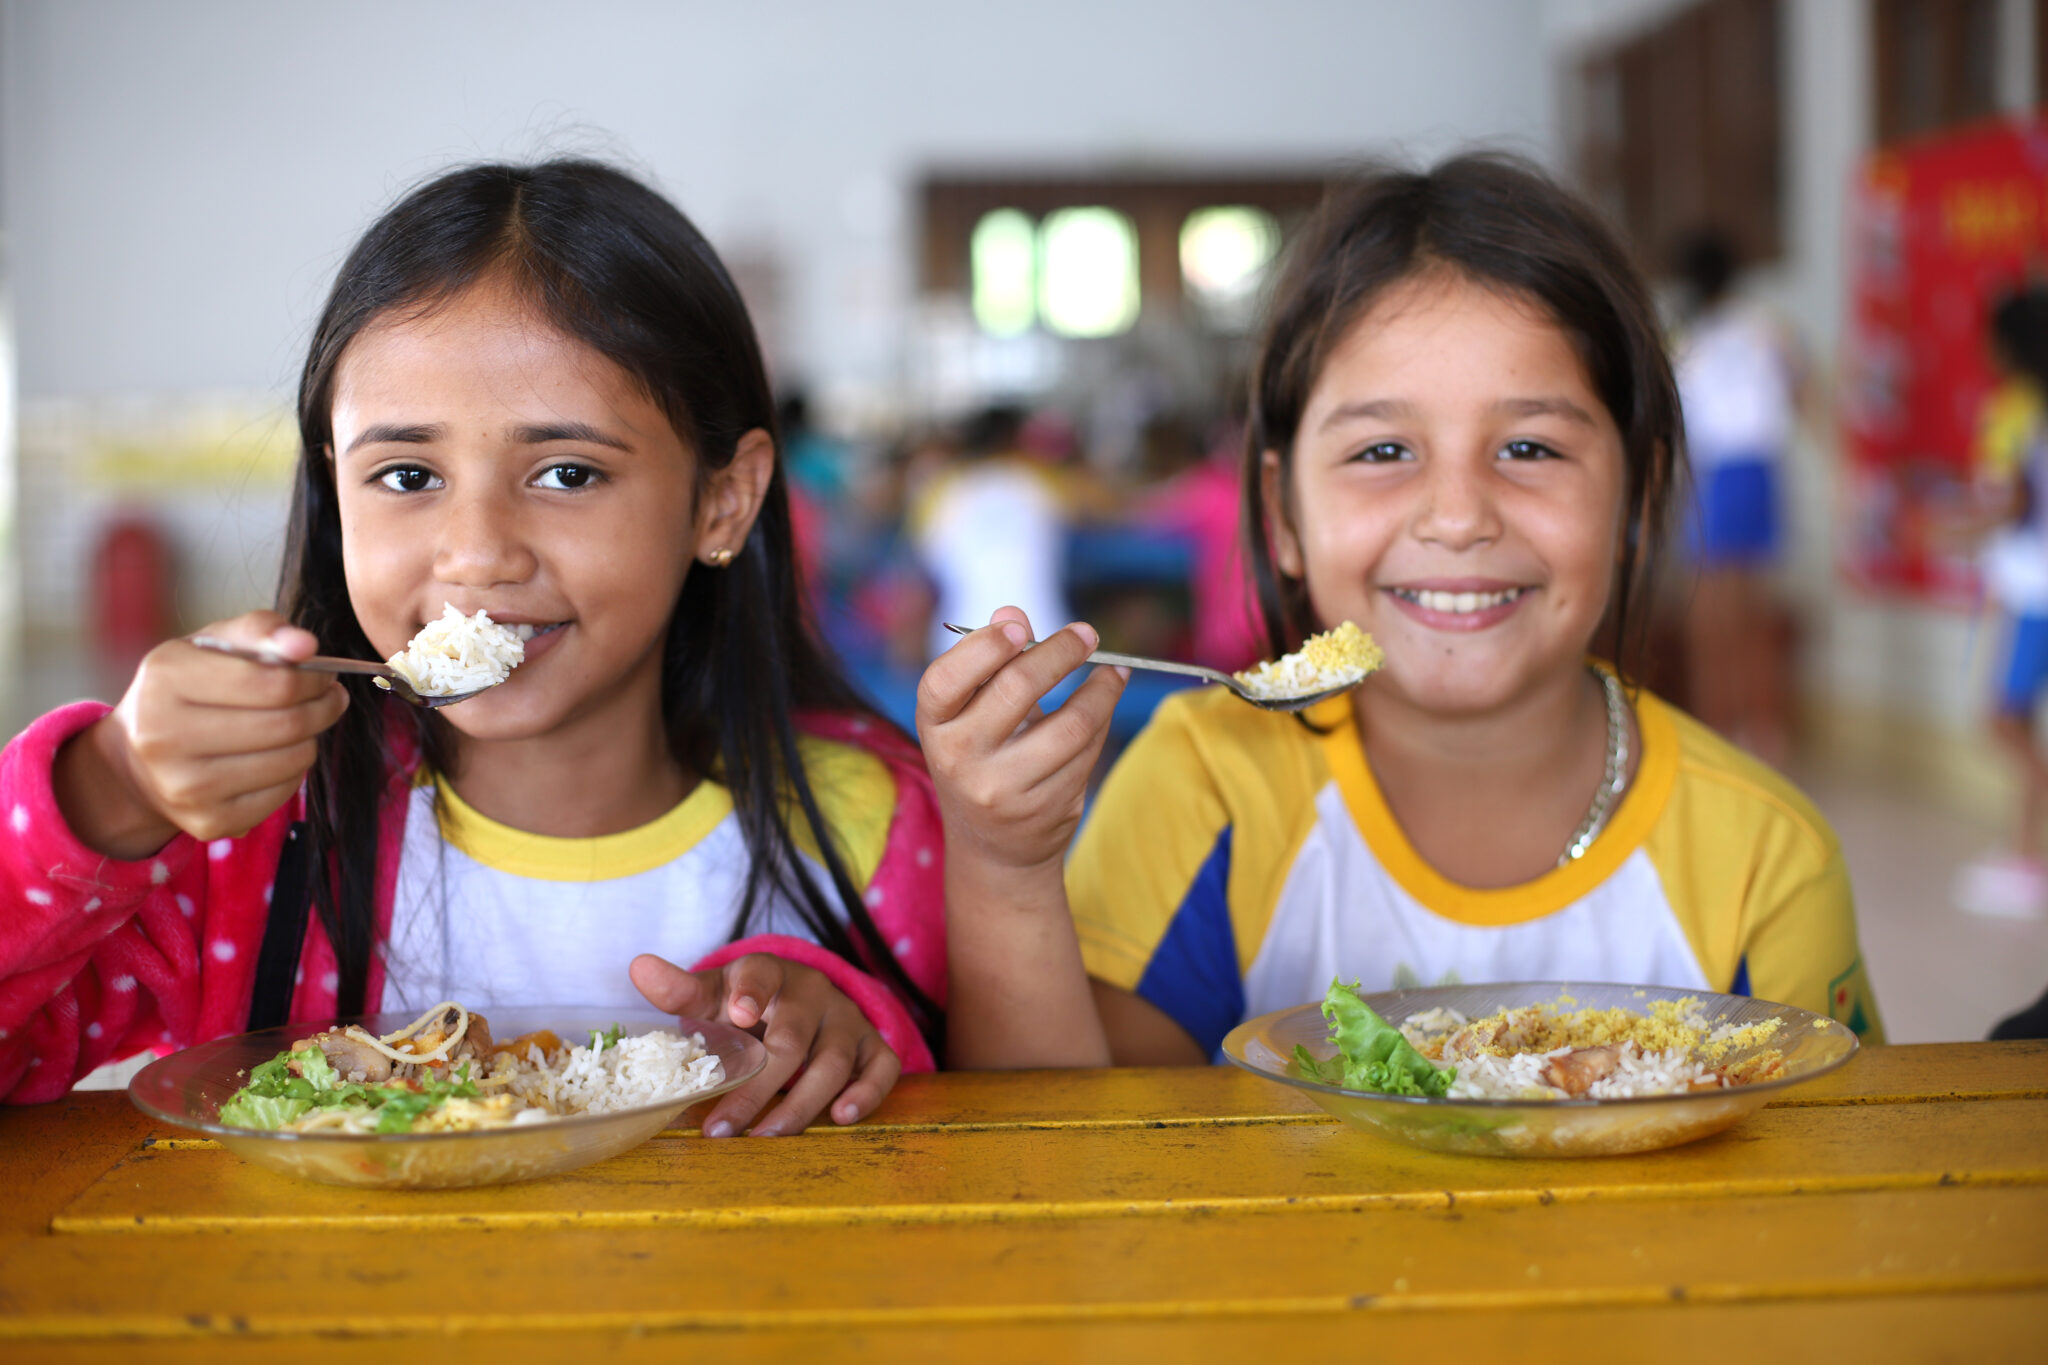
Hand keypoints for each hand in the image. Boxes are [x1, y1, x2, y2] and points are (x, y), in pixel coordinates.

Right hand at [53, 611, 348, 858]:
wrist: (136, 759)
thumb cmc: (188, 688)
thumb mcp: (213, 645)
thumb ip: (261, 631)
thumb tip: (306, 645)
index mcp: (167, 679)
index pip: (274, 683)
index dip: (314, 678)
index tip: (324, 675)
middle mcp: (165, 736)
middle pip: (287, 724)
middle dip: (323, 707)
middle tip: (330, 698)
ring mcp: (185, 786)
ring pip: (293, 760)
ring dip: (311, 738)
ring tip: (300, 725)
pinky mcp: (208, 822)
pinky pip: (284, 794)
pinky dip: (293, 772)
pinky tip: (276, 756)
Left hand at [629, 951, 900, 1136]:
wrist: (801, 1003)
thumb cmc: (749, 1005)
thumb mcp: (714, 994)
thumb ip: (680, 989)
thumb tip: (638, 968)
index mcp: (770, 974)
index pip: (761, 973)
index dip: (751, 992)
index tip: (739, 1015)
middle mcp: (813, 993)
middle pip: (792, 1039)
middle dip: (758, 1086)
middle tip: (724, 1126)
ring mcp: (846, 1020)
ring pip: (834, 1061)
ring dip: (802, 1102)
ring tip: (769, 1135)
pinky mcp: (872, 1045)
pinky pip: (880, 1067)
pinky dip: (867, 1092)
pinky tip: (842, 1117)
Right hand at [915, 606, 1126, 875]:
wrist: (993, 846)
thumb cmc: (982, 756)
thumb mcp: (971, 713)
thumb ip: (990, 662)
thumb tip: (1012, 612)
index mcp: (934, 726)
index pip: (945, 680)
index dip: (984, 647)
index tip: (1022, 625)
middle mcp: (959, 760)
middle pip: (1015, 690)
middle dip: (1060, 653)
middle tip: (1087, 633)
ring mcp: (1002, 790)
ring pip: (1069, 725)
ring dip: (1100, 689)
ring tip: (1113, 669)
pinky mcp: (1044, 809)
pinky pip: (1086, 752)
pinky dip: (1102, 719)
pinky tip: (1107, 700)